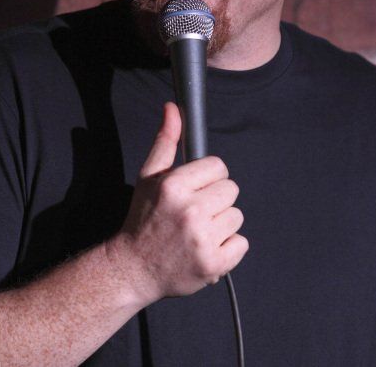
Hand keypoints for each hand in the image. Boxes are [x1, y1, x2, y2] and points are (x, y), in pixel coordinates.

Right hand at [108, 102, 248, 306]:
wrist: (133, 268)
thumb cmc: (142, 218)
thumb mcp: (149, 175)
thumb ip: (165, 140)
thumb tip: (173, 108)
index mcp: (175, 186)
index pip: (219, 166)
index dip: (208, 177)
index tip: (196, 189)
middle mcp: (190, 211)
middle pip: (231, 190)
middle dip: (216, 199)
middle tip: (195, 211)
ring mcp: (203, 240)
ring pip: (237, 216)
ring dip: (222, 223)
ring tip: (199, 231)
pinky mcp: (213, 265)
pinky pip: (242, 244)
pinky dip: (229, 248)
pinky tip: (207, 247)